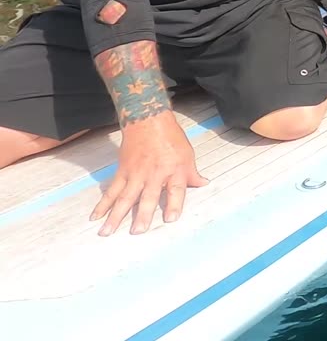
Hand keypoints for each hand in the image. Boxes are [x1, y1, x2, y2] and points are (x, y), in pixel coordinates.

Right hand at [91, 112, 208, 235]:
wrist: (148, 121)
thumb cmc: (170, 137)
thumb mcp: (188, 154)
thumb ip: (192, 173)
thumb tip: (203, 184)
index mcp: (174, 170)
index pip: (176, 190)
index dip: (174, 205)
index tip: (170, 219)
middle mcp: (154, 174)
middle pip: (148, 196)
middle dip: (142, 215)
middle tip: (137, 231)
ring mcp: (136, 174)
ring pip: (125, 197)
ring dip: (115, 216)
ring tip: (107, 232)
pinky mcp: (122, 172)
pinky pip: (112, 190)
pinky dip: (103, 204)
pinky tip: (96, 216)